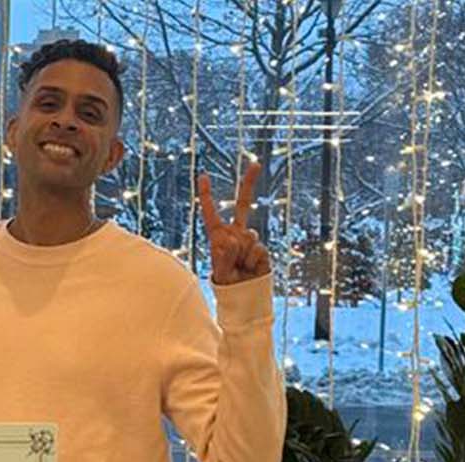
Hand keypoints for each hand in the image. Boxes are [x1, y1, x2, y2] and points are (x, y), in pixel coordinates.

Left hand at [198, 162, 270, 285]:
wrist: (244, 295)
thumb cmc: (226, 283)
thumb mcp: (219, 271)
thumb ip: (223, 255)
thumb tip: (232, 239)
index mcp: (218, 235)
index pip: (211, 212)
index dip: (207, 195)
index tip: (203, 175)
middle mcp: (235, 232)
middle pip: (243, 205)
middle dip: (249, 183)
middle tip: (256, 164)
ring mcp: (249, 239)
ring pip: (247, 237)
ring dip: (242, 255)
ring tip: (239, 267)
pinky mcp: (261, 248)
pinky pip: (257, 250)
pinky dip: (251, 261)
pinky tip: (249, 269)